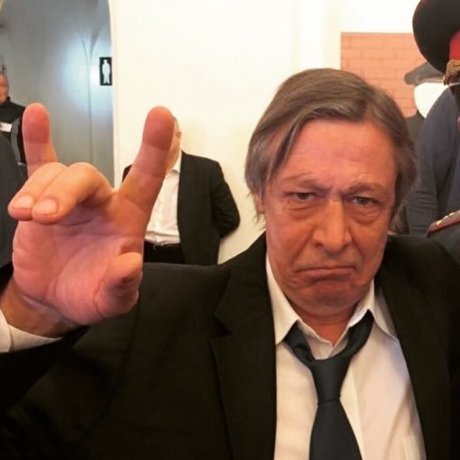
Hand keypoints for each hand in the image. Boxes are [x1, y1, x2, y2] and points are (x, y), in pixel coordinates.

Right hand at [3, 103, 173, 333]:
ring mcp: (71, 199)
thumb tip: (130, 265)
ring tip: (28, 216)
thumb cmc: (91, 294)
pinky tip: (35, 116)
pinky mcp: (42, 200)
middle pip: (87, 176)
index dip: (156, 149)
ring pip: (56, 174)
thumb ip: (121, 286)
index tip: (162, 116)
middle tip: (46, 217)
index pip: (147, 180)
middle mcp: (102, 203)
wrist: (55, 298)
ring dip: (39, 191)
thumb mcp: (111, 300)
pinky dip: (37, 140)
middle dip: (65, 191)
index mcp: (128, 220)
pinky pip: (40, 163)